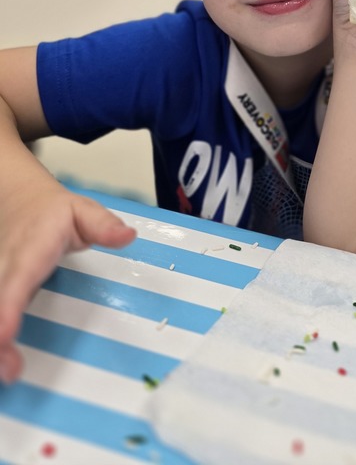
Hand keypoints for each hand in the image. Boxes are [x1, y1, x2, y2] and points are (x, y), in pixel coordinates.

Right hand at [0, 180, 134, 383]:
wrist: (19, 201)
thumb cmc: (54, 212)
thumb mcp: (83, 211)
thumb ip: (103, 225)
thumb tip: (127, 236)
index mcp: (30, 251)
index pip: (18, 279)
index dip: (7, 309)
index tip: (4, 334)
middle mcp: (5, 269)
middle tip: (11, 371)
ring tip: (8, 372)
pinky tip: (2, 360)